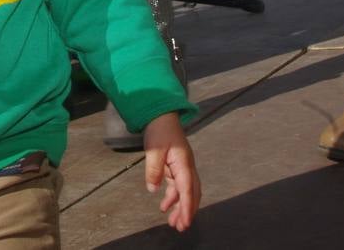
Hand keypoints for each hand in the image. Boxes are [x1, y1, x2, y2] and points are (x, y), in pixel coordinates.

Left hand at [142, 114, 199, 231]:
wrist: (162, 116)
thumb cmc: (159, 131)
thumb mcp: (154, 149)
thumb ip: (153, 169)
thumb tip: (152, 189)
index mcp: (183, 163)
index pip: (187, 189)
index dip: (187, 207)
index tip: (185, 222)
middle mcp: (187, 167)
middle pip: (191, 193)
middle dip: (187, 211)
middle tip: (180, 227)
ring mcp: (183, 168)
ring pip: (185, 192)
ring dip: (180, 207)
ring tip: (172, 222)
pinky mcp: (176, 167)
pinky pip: (178, 186)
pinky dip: (173, 197)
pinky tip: (165, 206)